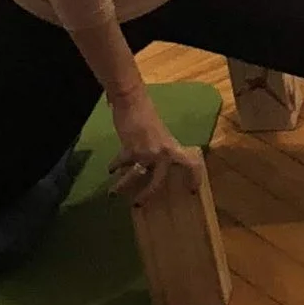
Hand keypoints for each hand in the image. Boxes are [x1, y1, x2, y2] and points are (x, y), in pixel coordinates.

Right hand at [107, 91, 194, 205]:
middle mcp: (161, 154)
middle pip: (157, 181)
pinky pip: (121, 163)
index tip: (192, 190)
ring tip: (113, 193)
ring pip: (134, 177)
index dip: (194, 178)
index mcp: (173, 147)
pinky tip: (110, 169)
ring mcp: (145, 153)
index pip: (191, 164)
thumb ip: (159, 148)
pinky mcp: (129, 150)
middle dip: (147, 194)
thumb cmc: (147, 113)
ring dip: (122, 186)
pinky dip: (114, 166)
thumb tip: (151, 164)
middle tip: (139, 204)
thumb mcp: (159, 133)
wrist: (131, 101)